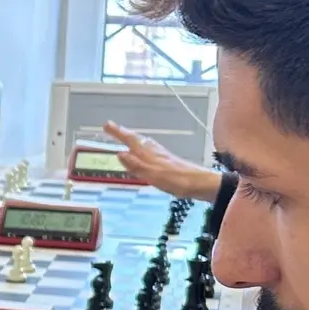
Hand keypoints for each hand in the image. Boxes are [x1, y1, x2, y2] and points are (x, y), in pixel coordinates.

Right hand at [100, 121, 224, 201]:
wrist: (202, 183)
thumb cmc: (178, 181)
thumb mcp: (154, 175)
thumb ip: (136, 165)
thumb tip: (119, 153)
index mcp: (150, 155)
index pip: (131, 141)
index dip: (119, 133)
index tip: (107, 125)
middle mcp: (155, 152)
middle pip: (137, 139)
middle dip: (124, 133)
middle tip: (112, 128)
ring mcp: (163, 156)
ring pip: (144, 143)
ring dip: (134, 138)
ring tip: (126, 136)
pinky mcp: (169, 162)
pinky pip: (151, 150)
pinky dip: (143, 147)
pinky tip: (146, 151)